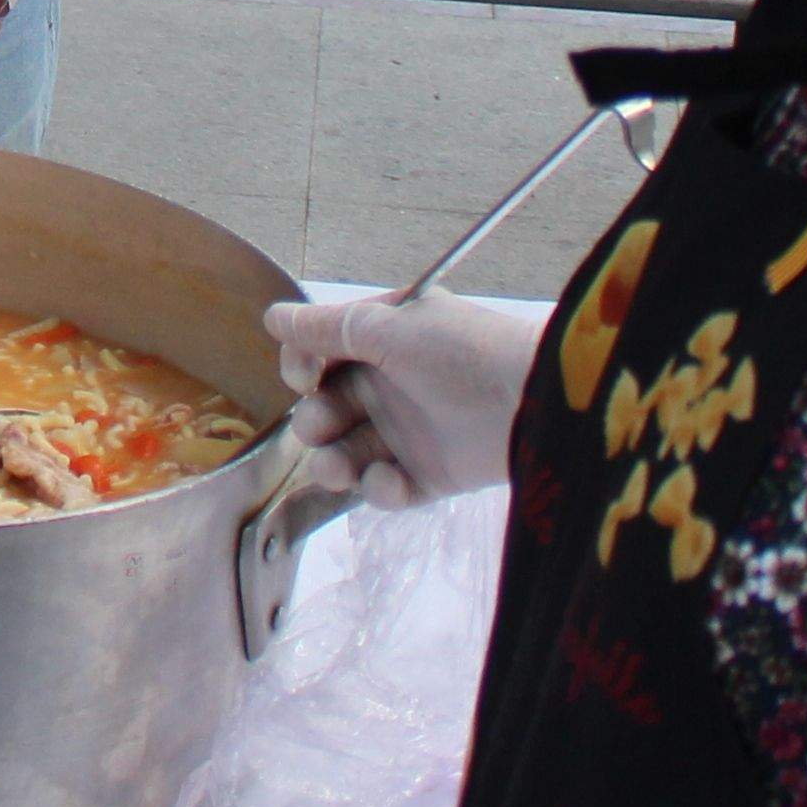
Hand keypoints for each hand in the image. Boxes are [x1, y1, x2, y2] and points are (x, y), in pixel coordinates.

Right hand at [263, 292, 545, 506]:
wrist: (534, 404)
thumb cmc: (461, 353)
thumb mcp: (390, 328)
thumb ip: (327, 328)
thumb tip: (271, 316)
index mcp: (383, 340)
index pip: (321, 354)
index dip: (301, 367)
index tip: (303, 379)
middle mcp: (390, 385)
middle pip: (327, 410)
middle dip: (314, 422)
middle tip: (322, 426)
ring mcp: (409, 433)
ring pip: (348, 454)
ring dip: (333, 464)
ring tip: (338, 469)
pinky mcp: (428, 476)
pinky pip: (386, 489)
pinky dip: (379, 489)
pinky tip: (390, 481)